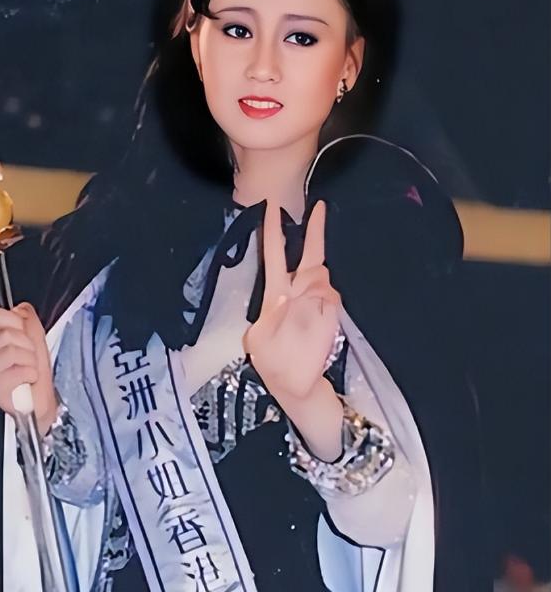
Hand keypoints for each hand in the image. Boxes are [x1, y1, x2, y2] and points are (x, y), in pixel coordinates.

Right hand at [0, 302, 57, 433]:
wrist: (39, 401)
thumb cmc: (34, 371)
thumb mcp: (35, 337)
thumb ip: (27, 318)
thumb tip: (21, 308)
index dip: (16, 322)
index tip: (24, 334)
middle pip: (7, 334)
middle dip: (28, 345)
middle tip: (29, 357)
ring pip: (12, 350)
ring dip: (30, 360)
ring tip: (28, 369)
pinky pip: (19, 370)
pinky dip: (30, 374)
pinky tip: (27, 380)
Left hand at [244, 199, 341, 401]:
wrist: (295, 385)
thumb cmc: (273, 361)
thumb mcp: (259, 340)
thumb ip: (274, 316)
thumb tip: (289, 296)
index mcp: (274, 293)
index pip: (273, 255)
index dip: (273, 231)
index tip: (272, 206)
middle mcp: (297, 291)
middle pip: (308, 255)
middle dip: (314, 231)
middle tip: (319, 207)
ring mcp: (316, 300)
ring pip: (320, 276)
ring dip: (315, 289)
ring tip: (307, 322)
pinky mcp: (331, 312)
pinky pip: (330, 296)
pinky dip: (324, 305)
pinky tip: (319, 322)